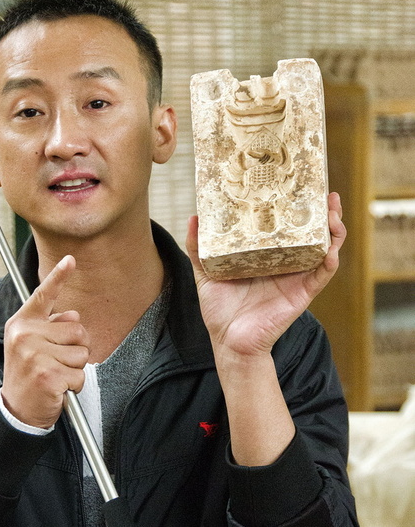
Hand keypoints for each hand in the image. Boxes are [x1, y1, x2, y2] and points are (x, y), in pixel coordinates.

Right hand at [1, 256, 89, 427]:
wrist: (16, 410)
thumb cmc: (28, 375)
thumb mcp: (31, 346)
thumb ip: (50, 327)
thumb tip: (73, 314)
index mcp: (22, 324)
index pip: (43, 295)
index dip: (59, 276)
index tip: (71, 259)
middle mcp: (25, 335)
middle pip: (78, 329)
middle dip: (75, 349)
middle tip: (55, 363)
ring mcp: (35, 355)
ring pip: (82, 353)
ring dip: (76, 369)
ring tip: (56, 376)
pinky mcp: (48, 374)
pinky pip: (80, 375)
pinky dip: (75, 386)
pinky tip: (58, 389)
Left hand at [186, 192, 345, 358]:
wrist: (229, 342)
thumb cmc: (220, 310)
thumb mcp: (206, 273)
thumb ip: (199, 248)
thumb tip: (193, 217)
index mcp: (266, 255)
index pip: (286, 225)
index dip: (296, 206)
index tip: (299, 184)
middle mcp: (285, 262)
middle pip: (310, 232)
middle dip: (322, 212)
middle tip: (325, 192)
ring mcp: (296, 277)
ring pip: (323, 248)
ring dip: (332, 230)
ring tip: (333, 212)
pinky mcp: (302, 293)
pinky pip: (321, 274)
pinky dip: (328, 260)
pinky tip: (330, 248)